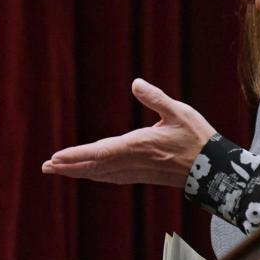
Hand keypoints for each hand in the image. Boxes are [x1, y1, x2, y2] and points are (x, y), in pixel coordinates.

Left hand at [42, 78, 216, 187]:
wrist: (213, 170)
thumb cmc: (197, 138)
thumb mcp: (179, 112)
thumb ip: (155, 98)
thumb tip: (135, 83)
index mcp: (139, 145)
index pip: (101, 152)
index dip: (76, 156)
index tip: (57, 157)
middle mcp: (134, 162)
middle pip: (94, 166)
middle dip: (69, 166)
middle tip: (46, 166)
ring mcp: (137, 171)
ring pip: (101, 173)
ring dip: (78, 172)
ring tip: (57, 170)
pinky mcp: (142, 175)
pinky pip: (112, 177)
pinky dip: (95, 174)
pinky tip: (89, 174)